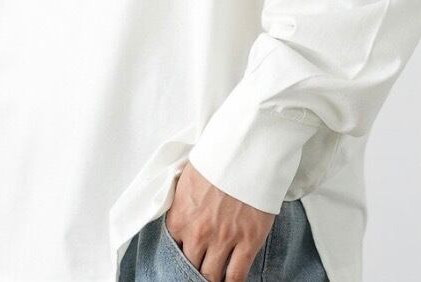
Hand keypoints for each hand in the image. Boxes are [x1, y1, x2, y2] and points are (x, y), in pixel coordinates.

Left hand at [164, 161, 274, 281]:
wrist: (246, 151)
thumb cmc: (217, 159)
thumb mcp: (187, 180)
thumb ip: (180, 205)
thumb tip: (180, 217)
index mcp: (180, 219)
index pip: (173, 251)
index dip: (180, 256)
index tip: (186, 258)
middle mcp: (198, 234)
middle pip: (191, 267)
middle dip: (195, 270)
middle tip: (200, 270)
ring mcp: (224, 240)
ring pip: (212, 276)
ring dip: (212, 278)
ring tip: (214, 278)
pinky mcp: (248, 241)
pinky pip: (237, 275)